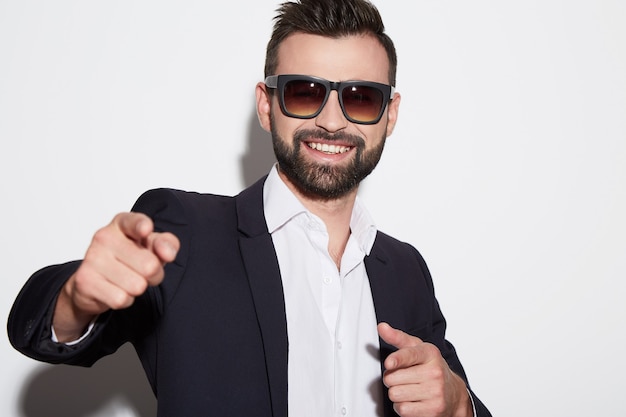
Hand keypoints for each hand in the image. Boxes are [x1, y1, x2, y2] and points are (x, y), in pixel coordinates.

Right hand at [53, 212, 179, 341]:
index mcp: (121, 224)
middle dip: (154, 275)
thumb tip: (168, 253)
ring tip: (127, 281)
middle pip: (150, 266)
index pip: (134, 222)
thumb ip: (167, 244)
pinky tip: (115, 290)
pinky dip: (125, 299)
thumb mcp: (151, 247)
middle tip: (142, 272)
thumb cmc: (129, 259)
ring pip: (137, 286)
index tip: (146, 230)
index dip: (142, 226)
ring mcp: (93, 258)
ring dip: (138, 289)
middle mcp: (105, 237)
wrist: (92, 282)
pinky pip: (121, 299)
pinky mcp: (85, 281)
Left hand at [378, 322, 472, 416]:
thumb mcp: (417, 348)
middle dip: (391, 379)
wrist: (453, 392)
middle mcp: (434, 372)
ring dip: (396, 393)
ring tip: (407, 389)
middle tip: (402, 378)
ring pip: (395, 394)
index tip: (389, 363)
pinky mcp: (433, 410)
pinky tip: (411, 401)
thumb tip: (381, 327)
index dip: (397, 359)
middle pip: (392, 378)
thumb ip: (397, 338)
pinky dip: (402, 407)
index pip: (410, 355)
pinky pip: (402, 409)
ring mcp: (435, 392)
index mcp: (429, 353)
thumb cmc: (430, 367)